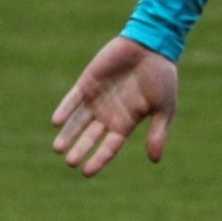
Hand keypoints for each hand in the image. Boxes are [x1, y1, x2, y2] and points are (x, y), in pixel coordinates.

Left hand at [51, 36, 179, 176]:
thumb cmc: (162, 78)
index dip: (99, 159)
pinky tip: (57, 122)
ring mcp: (97, 98)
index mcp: (128, 121)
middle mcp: (109, 113)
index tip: (86, 173)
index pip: (110, 145)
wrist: (152, 47)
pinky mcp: (87, 83)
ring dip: (69, 134)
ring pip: (78, 121)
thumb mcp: (165, 108)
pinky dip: (65, 110)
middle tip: (70, 163)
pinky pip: (72, 99)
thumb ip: (158, 133)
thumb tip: (154, 160)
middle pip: (91, 136)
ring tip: (58, 149)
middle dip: (80, 149)